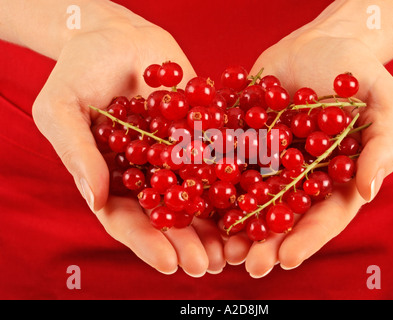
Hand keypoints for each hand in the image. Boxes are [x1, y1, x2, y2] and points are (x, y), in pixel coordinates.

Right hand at [32, 17, 224, 275]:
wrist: (116, 35)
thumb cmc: (77, 71)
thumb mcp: (62, 108)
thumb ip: (78, 152)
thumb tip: (95, 199)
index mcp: (114, 179)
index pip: (129, 220)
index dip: (149, 243)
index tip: (170, 263)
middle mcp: (150, 175)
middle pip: (170, 216)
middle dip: (189, 242)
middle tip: (209, 264)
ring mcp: (179, 155)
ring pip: (200, 194)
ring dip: (218, 223)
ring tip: (237, 248)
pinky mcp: (204, 132)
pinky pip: (221, 154)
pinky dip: (237, 176)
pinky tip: (255, 196)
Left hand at [224, 28, 392, 276]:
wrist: (321, 44)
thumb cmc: (360, 74)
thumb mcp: (386, 105)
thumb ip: (382, 147)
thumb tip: (369, 190)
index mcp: (333, 179)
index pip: (322, 217)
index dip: (305, 240)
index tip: (286, 260)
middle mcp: (297, 176)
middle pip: (282, 215)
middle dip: (265, 241)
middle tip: (247, 264)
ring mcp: (268, 160)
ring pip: (249, 196)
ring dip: (234, 222)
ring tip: (220, 245)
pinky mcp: (244, 139)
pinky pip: (228, 159)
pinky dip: (212, 177)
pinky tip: (196, 195)